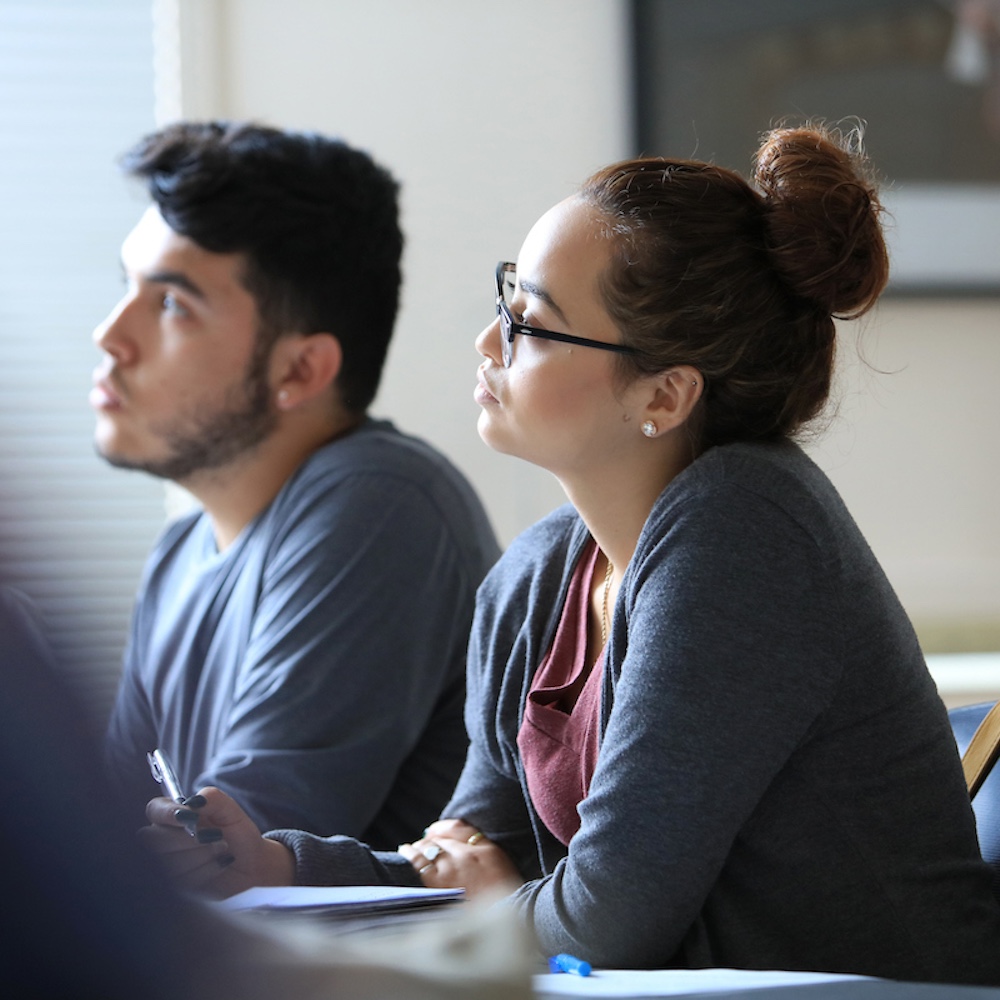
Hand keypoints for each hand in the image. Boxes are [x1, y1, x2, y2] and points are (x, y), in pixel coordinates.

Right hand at [138, 786, 293, 897]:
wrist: (251, 864)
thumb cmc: (237, 833)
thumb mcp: (230, 810)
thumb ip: (212, 798)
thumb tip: (193, 801)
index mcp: (173, 816)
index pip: (154, 810)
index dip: (167, 814)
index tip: (188, 817)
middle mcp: (164, 841)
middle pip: (155, 840)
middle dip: (188, 839)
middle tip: (217, 836)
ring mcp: (166, 866)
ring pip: (168, 863)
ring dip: (201, 855)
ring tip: (222, 849)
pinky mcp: (175, 888)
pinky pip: (180, 882)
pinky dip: (205, 871)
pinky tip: (219, 865)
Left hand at [398, 818, 521, 899]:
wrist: (504, 921)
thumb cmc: (502, 899)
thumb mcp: (500, 867)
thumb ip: (482, 850)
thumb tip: (457, 843)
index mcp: (484, 850)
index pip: (457, 828)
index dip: (442, 828)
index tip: (434, 831)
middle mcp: (466, 856)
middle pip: (440, 838)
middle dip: (430, 839)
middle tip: (422, 844)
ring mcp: (450, 870)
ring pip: (427, 847)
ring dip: (418, 846)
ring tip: (410, 849)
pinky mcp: (437, 885)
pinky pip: (418, 862)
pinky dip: (410, 855)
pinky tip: (405, 853)